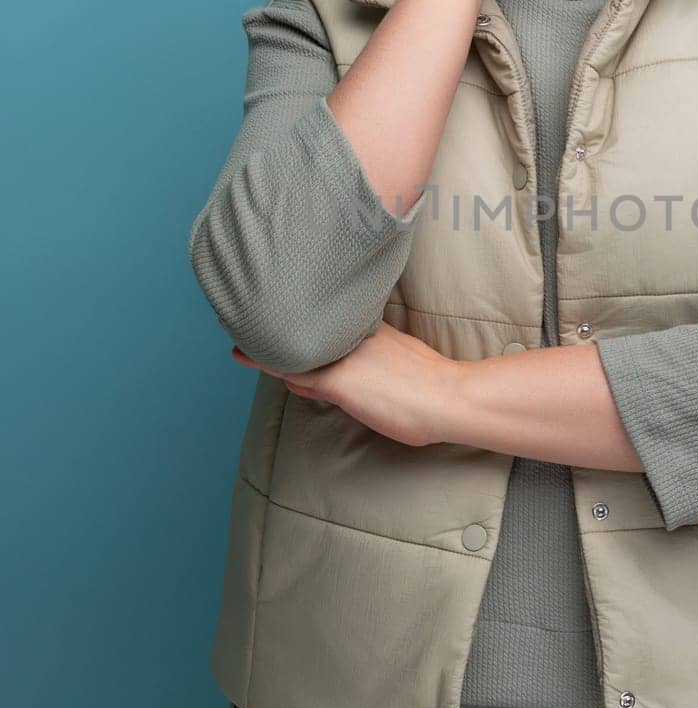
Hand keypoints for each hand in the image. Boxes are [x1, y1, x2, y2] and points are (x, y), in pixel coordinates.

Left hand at [228, 320, 459, 447]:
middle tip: (251, 310)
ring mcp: (344, 357)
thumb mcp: (408, 363)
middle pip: (310, 329)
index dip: (310, 321)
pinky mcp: (337, 381)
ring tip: (237, 325)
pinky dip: (264, 360)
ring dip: (268, 338)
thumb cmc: (436, 387)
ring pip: (296, 344)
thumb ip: (382, 360)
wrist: (449, 397)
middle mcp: (355, 337)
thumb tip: (367, 363)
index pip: (333, 325)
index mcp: (374, 331)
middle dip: (284, 324)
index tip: (292, 310)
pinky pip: (291, 369)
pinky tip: (241, 353)